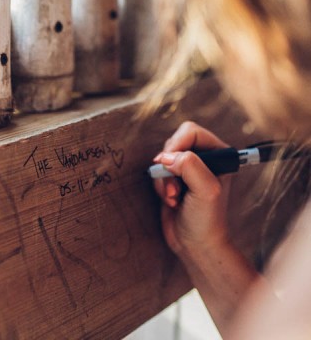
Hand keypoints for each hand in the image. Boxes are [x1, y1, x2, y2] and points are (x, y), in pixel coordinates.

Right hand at [153, 121, 231, 256]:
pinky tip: (171, 201)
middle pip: (174, 142)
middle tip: (176, 186)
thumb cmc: (207, 219)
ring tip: (175, 197)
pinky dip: (160, 187)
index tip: (171, 164)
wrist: (195, 244)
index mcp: (220, 154)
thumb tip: (167, 157)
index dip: (178, 144)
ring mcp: (187, 170)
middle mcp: (204, 159)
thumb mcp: (206, 190)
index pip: (191, 132)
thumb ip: (190, 166)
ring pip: (163, 158)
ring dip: (164, 179)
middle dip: (169, 165)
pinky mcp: (173, 180)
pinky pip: (157, 172)